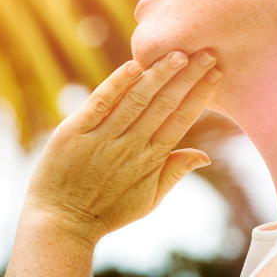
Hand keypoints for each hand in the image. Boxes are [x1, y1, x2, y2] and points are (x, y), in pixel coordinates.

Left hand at [22, 50, 221, 244]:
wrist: (61, 223)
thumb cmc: (107, 211)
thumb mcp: (148, 200)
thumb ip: (176, 172)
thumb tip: (206, 155)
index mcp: (151, 160)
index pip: (181, 120)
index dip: (199, 95)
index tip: (215, 72)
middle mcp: (130, 146)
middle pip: (164, 104)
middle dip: (187, 77)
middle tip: (205, 52)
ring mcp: (102, 138)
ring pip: (136, 100)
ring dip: (159, 75)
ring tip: (177, 53)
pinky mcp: (74, 132)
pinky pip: (99, 103)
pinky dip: (116, 83)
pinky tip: (133, 65)